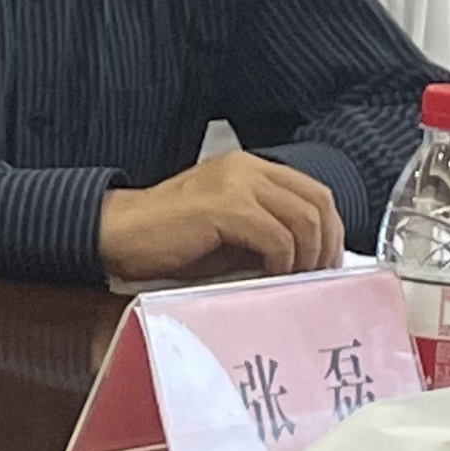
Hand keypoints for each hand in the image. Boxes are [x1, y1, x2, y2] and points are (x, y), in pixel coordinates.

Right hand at [100, 153, 344, 285]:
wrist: (118, 233)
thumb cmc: (168, 239)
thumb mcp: (227, 232)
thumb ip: (266, 233)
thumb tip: (308, 261)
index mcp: (249, 168)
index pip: (313, 191)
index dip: (331, 230)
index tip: (327, 263)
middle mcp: (246, 167)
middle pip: (318, 202)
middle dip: (327, 245)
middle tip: (319, 278)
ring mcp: (236, 183)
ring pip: (304, 218)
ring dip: (307, 257)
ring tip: (294, 282)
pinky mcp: (225, 206)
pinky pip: (277, 237)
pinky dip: (282, 263)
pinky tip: (268, 278)